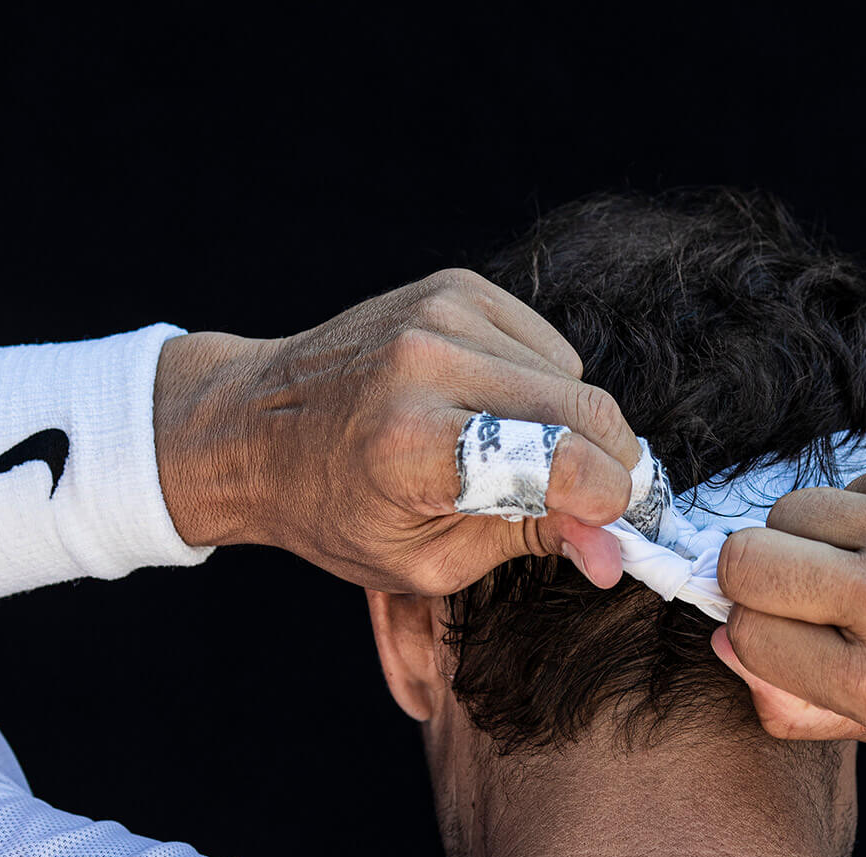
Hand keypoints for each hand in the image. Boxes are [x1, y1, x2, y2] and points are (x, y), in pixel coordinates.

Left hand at [154, 269, 637, 595]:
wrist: (252, 427)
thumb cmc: (333, 509)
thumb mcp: (424, 560)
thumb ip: (526, 542)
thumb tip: (612, 553)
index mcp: (414, 445)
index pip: (562, 461)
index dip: (608, 503)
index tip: (609, 526)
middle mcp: (429, 364)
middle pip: (587, 410)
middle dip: (613, 464)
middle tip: (596, 502)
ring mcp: (443, 314)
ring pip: (575, 376)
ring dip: (572, 425)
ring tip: (513, 454)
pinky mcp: (454, 288)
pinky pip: (547, 344)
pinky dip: (543, 384)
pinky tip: (494, 408)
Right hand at [712, 446, 865, 747]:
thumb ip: (814, 705)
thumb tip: (730, 645)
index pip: (747, 634)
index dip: (755, 629)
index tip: (785, 625)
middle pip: (743, 558)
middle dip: (755, 572)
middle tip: (801, 582)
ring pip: (792, 508)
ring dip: (815, 534)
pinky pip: (859, 479)